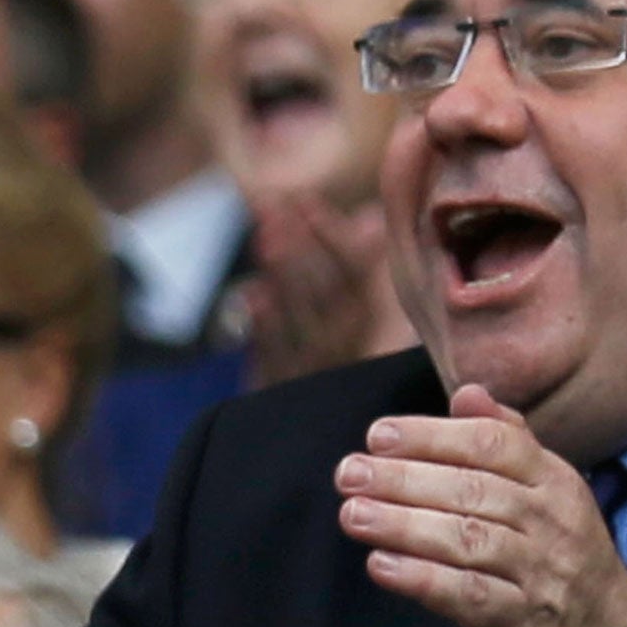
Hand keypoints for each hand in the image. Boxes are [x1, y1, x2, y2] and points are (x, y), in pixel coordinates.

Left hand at [246, 196, 387, 387]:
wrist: (312, 425)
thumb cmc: (337, 353)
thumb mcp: (356, 312)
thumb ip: (360, 269)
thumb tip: (369, 222)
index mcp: (372, 325)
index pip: (356, 274)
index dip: (330, 234)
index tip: (305, 201)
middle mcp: (348, 348)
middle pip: (325, 292)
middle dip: (298, 245)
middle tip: (272, 208)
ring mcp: (315, 372)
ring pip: (301, 320)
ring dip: (282, 276)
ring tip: (264, 237)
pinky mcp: (283, 392)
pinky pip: (276, 358)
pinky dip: (264, 327)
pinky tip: (253, 295)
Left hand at [333, 384, 626, 626]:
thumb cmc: (563, 565)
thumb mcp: (550, 497)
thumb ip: (509, 442)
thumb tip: (467, 393)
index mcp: (556, 482)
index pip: (493, 444)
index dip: (432, 436)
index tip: (379, 436)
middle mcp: (552, 523)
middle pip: (472, 489)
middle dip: (403, 478)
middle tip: (348, 473)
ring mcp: (540, 574)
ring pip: (467, 539)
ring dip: (402, 524)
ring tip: (353, 514)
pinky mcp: (524, 625)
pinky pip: (468, 595)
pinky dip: (422, 578)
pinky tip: (381, 565)